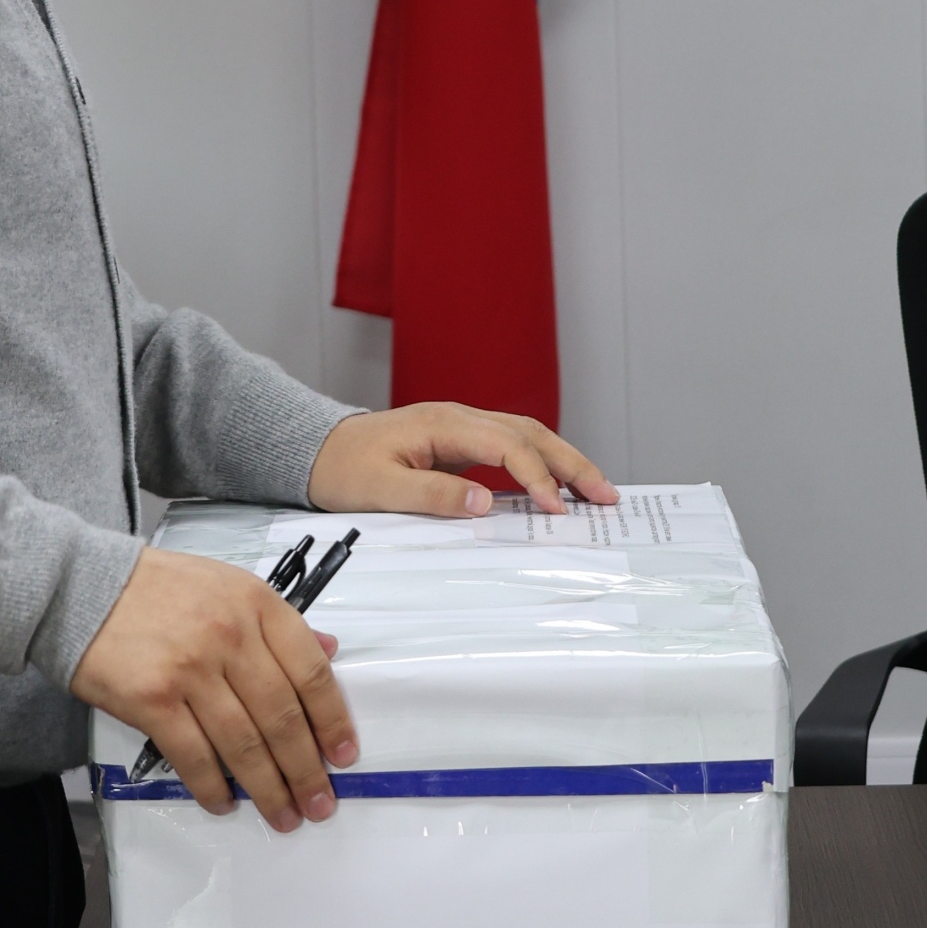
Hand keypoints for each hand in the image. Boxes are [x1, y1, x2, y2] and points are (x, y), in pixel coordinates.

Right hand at [70, 546, 356, 831]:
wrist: (83, 586)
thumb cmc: (159, 589)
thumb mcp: (228, 587)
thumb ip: (276, 622)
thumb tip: (329, 649)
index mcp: (256, 604)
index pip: (311, 670)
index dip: (332, 720)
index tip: (343, 756)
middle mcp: (230, 635)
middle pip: (282, 716)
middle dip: (305, 769)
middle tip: (319, 804)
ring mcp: (191, 669)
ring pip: (244, 743)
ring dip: (268, 788)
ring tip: (283, 816)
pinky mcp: (153, 699)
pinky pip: (194, 756)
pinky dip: (213, 787)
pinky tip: (224, 803)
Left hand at [308, 403, 617, 517]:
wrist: (319, 450)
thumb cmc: (345, 469)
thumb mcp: (380, 489)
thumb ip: (431, 495)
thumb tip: (484, 502)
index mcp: (443, 424)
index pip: (506, 444)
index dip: (536, 476)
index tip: (557, 509)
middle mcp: (459, 418)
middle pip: (530, 432)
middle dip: (571, 463)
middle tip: (607, 495)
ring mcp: (462, 427)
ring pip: (527, 435)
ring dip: (563, 462)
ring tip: (596, 491)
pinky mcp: (461, 442)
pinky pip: (512, 447)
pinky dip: (542, 464)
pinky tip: (558, 487)